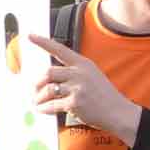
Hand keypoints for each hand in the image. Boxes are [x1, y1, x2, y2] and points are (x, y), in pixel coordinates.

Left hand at [25, 33, 140, 142]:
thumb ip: (74, 72)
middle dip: (38, 83)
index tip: (30, 36)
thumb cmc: (104, 96)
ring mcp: (78, 88)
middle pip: (48, 72)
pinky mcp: (75, 103)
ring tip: (37, 102)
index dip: (43, 42)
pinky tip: (42, 109)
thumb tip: (49, 76)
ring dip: (39, 97)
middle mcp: (80, 73)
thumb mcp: (92, 76)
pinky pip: (52, 104)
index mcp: (83, 64)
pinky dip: (44, 108)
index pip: (60, 49)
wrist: (118, 113)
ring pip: (48, 89)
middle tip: (34, 90)